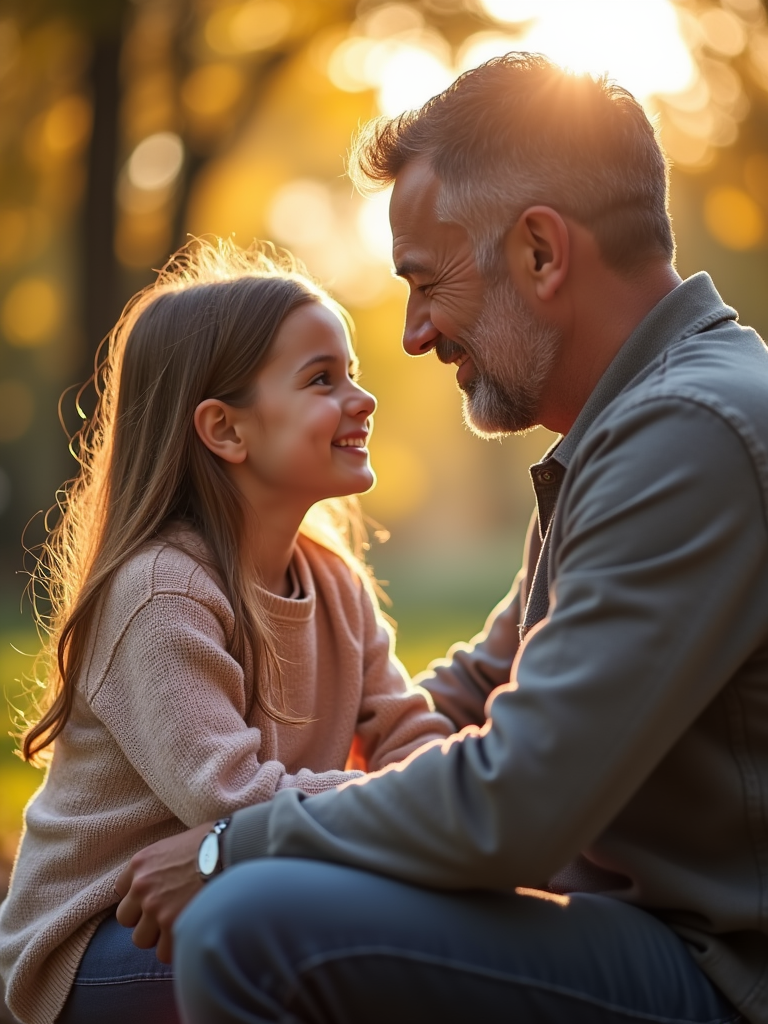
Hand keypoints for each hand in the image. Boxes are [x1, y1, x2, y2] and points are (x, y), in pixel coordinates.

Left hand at [114, 821, 212, 962]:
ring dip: (158, 936)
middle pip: (127, 919)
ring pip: (142, 939)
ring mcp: (155, 907)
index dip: (140, 897)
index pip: (122, 890)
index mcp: (141, 862)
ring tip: (181, 926)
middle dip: (145, 919)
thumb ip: (162, 864)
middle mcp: (142, 886)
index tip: (156, 897)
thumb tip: (167, 876)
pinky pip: (164, 952)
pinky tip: (191, 933)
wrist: (233, 848)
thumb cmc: (213, 842)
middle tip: (168, 914)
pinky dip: (176, 948)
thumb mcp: (177, 843)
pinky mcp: (172, 924)